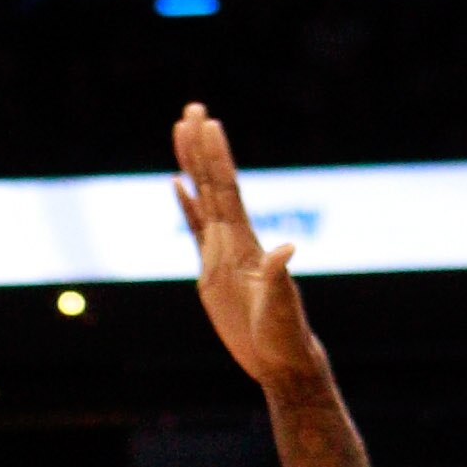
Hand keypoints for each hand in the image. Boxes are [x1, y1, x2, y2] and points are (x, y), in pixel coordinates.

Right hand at [174, 104, 314, 386]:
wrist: (281, 359)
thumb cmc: (285, 335)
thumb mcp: (281, 307)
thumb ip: (279, 278)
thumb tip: (287, 248)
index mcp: (245, 242)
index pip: (227, 190)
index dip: (217, 158)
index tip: (208, 124)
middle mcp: (233, 238)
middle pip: (213, 183)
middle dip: (202, 146)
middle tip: (192, 108)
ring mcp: (221, 251)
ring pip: (203, 197)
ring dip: (192, 164)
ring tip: (182, 130)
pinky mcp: (211, 271)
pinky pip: (195, 229)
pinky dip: (186, 205)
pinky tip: (179, 184)